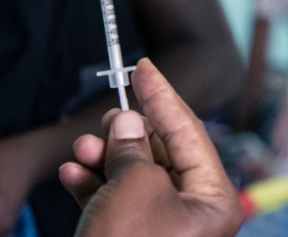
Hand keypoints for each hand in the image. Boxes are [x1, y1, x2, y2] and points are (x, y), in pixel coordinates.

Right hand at [60, 59, 242, 236]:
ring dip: (105, 158)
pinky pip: (118, 202)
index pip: (189, 132)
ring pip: (136, 177)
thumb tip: (129, 122)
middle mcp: (196, 214)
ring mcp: (166, 229)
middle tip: (107, 117)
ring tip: (81, 149)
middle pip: (163, 153)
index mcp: (214, 199)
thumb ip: (133, 149)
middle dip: (129, 133)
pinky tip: (73, 173)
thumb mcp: (134, 188)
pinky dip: (95, 185)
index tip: (144, 66)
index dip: (163, 95)